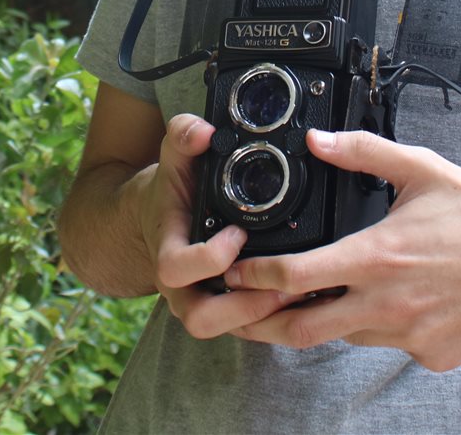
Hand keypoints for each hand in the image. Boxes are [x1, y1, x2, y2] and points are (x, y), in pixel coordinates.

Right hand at [137, 113, 300, 338]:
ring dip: (263, 315)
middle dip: (244, 305)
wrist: (158, 218)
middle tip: (281, 281)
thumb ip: (183, 136)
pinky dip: (271, 317)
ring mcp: (201, 301)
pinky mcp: (224, 309)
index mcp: (167, 250)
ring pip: (227, 329)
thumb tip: (204, 131)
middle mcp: (181, 286)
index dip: (208, 257)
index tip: (238, 233)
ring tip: (297, 293)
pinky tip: (301, 299)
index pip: (176, 269)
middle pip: (201, 318)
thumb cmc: (171, 191)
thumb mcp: (173, 158)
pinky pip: (245, 327)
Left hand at [219, 127, 460, 370]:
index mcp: (377, 256)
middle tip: (242, 309)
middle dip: (263, 322)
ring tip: (307, 302)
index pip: (293, 277)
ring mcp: (409, 335)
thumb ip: (362, 152)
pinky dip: (375, 329)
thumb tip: (318, 140)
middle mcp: (388, 303)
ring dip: (323, 321)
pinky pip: (386, 346)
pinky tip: (385, 303)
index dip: (252, 277)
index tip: (234, 271)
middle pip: (301, 329)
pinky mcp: (431, 354)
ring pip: (344, 337)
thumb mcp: (420, 169)